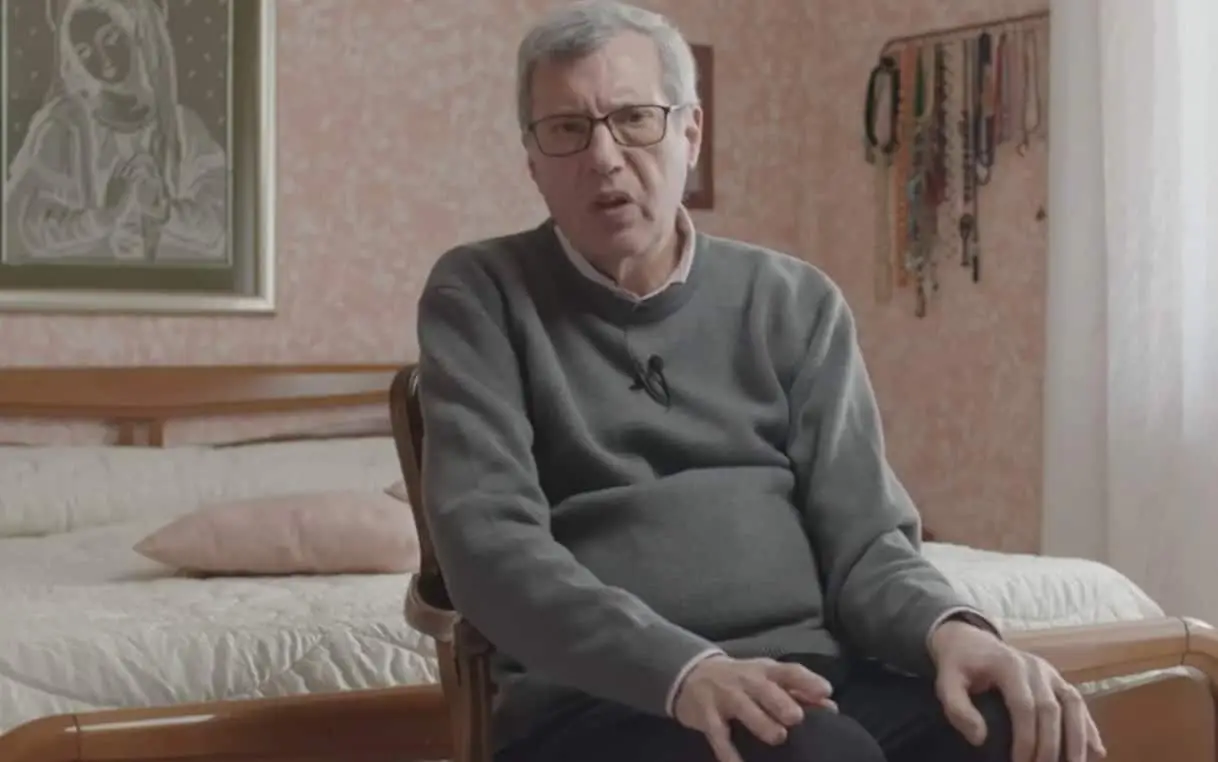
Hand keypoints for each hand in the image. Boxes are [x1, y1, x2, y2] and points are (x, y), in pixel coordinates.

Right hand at [673, 655, 835, 761]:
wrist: (691, 674)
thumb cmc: (741, 680)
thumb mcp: (766, 678)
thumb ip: (797, 691)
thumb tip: (830, 706)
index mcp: (764, 671)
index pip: (788, 670)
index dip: (807, 680)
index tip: (826, 691)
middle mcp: (745, 680)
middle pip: (763, 688)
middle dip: (780, 702)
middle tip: (796, 718)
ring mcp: (724, 696)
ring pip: (742, 708)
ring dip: (760, 722)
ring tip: (777, 737)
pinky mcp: (707, 716)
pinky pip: (718, 736)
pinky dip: (728, 753)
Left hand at [930, 620, 1105, 761]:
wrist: (969, 639)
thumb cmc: (958, 664)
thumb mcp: (946, 681)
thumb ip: (957, 708)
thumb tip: (979, 738)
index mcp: (1008, 665)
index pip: (1024, 705)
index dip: (1026, 738)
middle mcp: (1035, 667)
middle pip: (1052, 708)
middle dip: (1051, 745)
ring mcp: (1049, 672)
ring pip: (1073, 704)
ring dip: (1078, 738)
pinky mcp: (1057, 679)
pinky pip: (1078, 702)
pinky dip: (1089, 727)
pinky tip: (1096, 751)